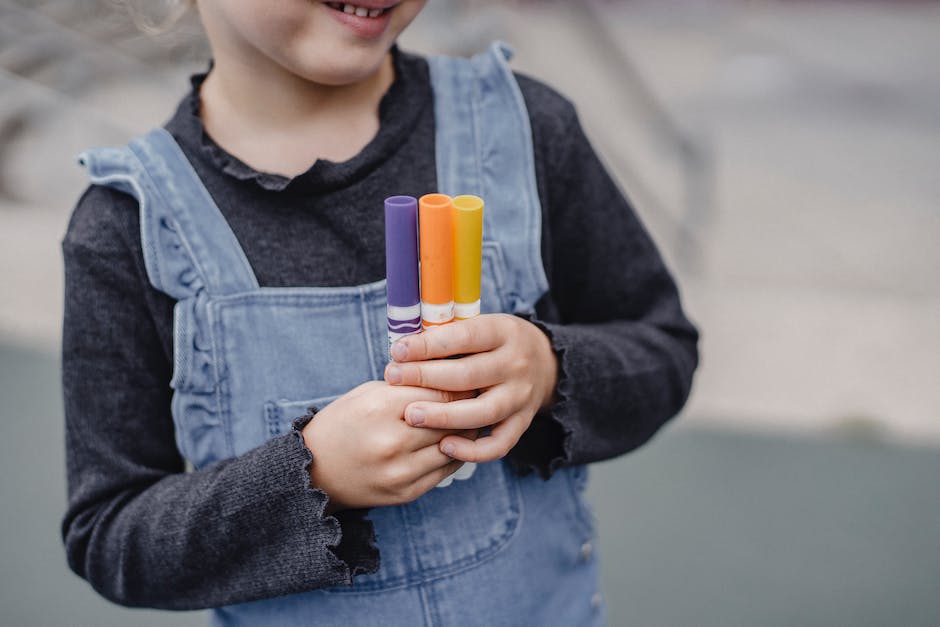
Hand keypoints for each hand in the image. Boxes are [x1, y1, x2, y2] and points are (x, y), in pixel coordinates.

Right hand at [301, 381, 478, 513]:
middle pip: (451, 419)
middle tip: (480, 392)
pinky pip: (447, 469)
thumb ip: (408, 385)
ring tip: (472, 414)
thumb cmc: (344, 423)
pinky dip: (456, 451)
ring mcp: (401, 472)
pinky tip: (456, 439)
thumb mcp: (368, 392)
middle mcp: (392, 442)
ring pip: (455, 445)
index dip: (459, 381)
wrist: (315, 471)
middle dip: (468, 404)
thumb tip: (452, 372)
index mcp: (380, 409)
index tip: (471, 375)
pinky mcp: (407, 492)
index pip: (440, 391)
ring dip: (466, 429)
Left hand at [383, 314, 557, 463]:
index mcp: (503, 332)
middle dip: (425, 377)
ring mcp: (521, 396)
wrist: (545, 362)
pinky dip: (473, 451)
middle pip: (468, 375)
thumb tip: (402, 349)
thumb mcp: (480, 325)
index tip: (397, 351)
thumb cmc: (495, 343)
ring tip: (410, 415)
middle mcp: (516, 364)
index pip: (464, 337)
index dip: (428, 345)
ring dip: (444, 416)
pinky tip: (444, 446)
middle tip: (392, 379)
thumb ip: (448, 335)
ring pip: (482, 412)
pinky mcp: (522, 423)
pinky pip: (499, 444)